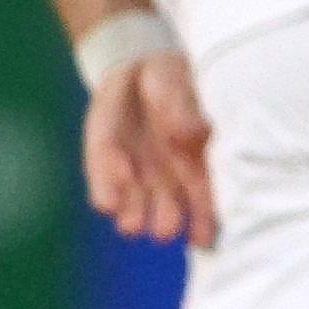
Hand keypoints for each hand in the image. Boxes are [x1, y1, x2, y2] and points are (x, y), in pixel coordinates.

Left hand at [84, 50, 216, 244]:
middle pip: (167, 216)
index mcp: (198, 165)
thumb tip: (192, 133)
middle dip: (165, 224)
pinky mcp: (104, 165)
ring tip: (131, 222)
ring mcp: (135, 175)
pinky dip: (105, 192)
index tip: (201, 237)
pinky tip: (108, 199)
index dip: (205, 224)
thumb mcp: (180, 91)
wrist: (137, 71)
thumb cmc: (173, 83)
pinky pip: (103, 188)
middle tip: (164, 230)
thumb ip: (184, 113)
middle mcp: (168, 179)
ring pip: (133, 212)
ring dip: (132, 218)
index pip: (205, 204)